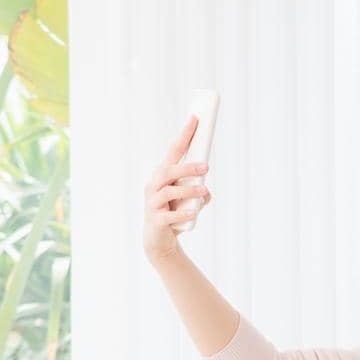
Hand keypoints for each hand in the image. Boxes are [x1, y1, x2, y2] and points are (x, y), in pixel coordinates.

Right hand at [143, 113, 211, 263]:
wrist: (160, 240)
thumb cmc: (175, 213)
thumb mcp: (190, 201)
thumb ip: (200, 194)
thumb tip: (206, 191)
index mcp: (163, 175)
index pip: (174, 150)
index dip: (184, 135)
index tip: (195, 118)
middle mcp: (154, 185)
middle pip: (168, 170)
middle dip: (187, 167)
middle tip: (206, 167)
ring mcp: (153, 202)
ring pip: (169, 191)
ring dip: (188, 190)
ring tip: (203, 192)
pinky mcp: (156, 220)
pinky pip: (169, 216)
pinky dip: (182, 214)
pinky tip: (193, 213)